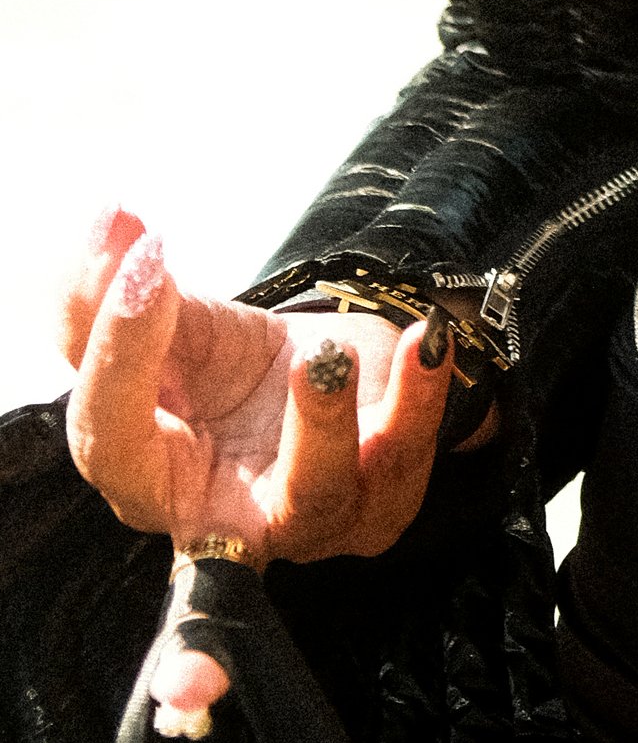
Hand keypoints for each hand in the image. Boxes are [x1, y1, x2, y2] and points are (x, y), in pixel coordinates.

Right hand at [62, 213, 458, 720]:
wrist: (328, 372)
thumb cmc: (232, 371)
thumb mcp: (175, 325)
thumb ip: (125, 289)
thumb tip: (112, 222)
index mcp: (145, 474)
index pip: (109, 435)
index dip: (114, 354)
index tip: (142, 265)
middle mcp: (218, 521)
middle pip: (207, 515)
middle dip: (201, 437)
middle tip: (266, 350)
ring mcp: (304, 520)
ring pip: (315, 493)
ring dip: (324, 423)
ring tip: (330, 354)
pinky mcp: (378, 503)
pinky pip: (401, 457)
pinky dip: (416, 400)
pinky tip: (423, 343)